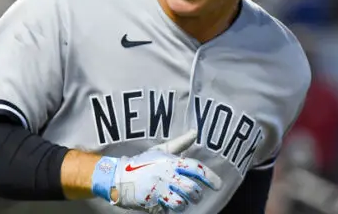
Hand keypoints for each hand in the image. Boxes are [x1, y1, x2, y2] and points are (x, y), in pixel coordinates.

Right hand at [91, 130, 222, 211]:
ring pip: (181, 202)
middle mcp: (166, 175)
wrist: (118, 177)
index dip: (210, 177)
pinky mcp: (151, 202)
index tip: (218, 186)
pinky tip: (164, 204)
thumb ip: (179, 143)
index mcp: (170, 162)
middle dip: (196, 195)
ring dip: (183, 204)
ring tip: (179, 200)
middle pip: (191, 189)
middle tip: (195, 196)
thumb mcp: (160, 150)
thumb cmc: (141, 164)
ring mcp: (158, 190)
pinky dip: (169, 209)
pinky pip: (168, 210)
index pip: (195, 169)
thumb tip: (195, 132)